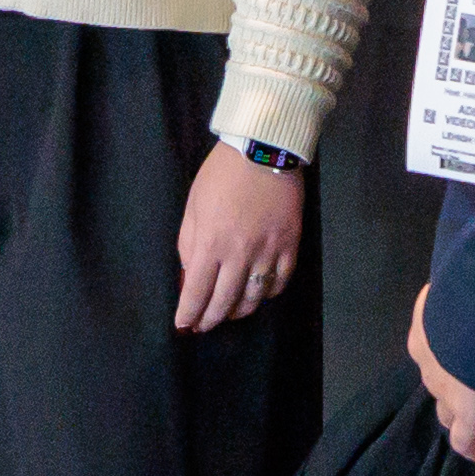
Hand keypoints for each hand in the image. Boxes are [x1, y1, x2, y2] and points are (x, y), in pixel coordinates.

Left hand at [170, 145, 310, 332]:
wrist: (263, 149)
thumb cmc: (221, 176)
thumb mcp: (193, 207)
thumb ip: (189, 244)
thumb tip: (188, 276)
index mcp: (211, 243)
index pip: (197, 291)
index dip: (189, 313)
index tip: (184, 325)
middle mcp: (240, 253)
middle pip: (225, 301)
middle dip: (211, 319)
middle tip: (204, 326)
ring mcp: (269, 251)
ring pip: (254, 297)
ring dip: (239, 311)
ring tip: (230, 313)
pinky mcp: (290, 245)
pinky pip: (280, 281)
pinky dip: (268, 294)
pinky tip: (259, 295)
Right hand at [404, 286, 474, 462]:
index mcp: (470, 409)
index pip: (463, 442)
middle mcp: (441, 388)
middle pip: (447, 410)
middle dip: (463, 411)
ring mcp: (426, 356)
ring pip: (435, 375)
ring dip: (451, 374)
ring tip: (473, 359)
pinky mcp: (419, 326)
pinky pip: (429, 340)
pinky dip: (441, 340)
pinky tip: (458, 325)